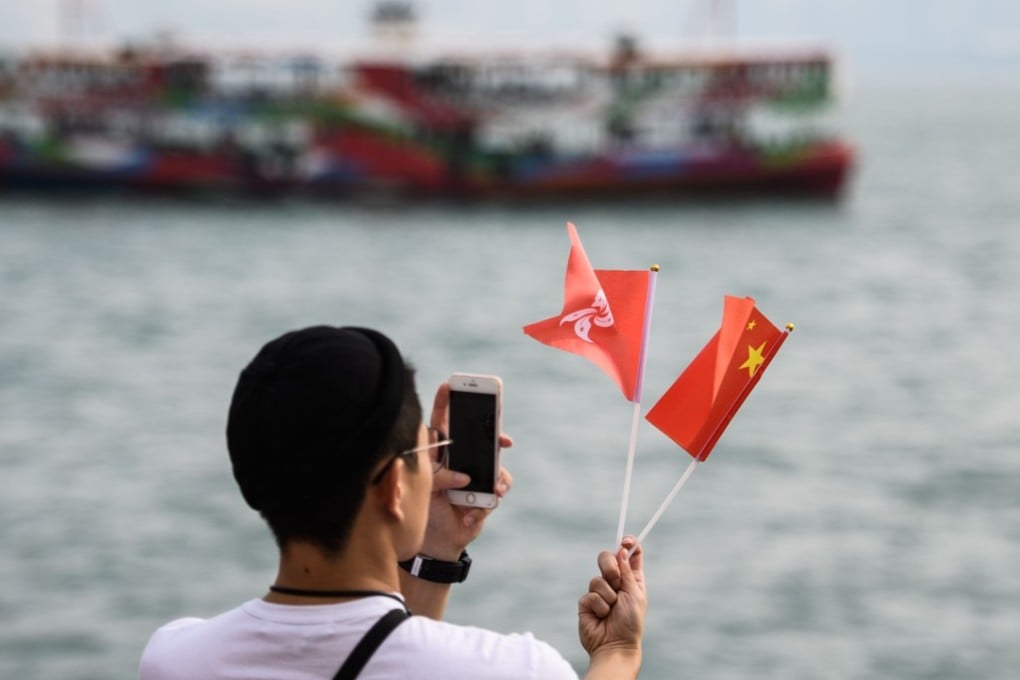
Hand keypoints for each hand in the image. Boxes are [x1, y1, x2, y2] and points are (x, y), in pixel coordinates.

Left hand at [418, 383, 512, 561]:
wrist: (434, 543)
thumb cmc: (426, 511)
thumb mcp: (426, 490)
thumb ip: (440, 477)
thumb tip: (463, 475)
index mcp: (441, 455)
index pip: (442, 424)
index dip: (445, 404)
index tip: (448, 385)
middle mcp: (460, 462)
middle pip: (480, 440)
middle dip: (494, 436)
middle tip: (503, 438)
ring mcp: (475, 478)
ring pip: (496, 467)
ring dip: (497, 478)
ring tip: (494, 488)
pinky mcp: (485, 498)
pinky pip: (496, 494)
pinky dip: (485, 506)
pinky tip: (470, 516)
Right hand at [578, 536, 646, 662]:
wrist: (615, 646)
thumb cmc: (630, 623)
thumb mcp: (634, 594)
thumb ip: (626, 572)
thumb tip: (621, 549)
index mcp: (631, 579)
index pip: (629, 555)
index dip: (628, 544)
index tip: (626, 541)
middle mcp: (615, 582)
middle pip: (606, 558)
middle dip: (610, 567)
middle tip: (616, 581)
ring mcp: (599, 591)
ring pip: (597, 578)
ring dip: (607, 595)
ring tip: (611, 610)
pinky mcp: (586, 602)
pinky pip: (590, 594)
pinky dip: (599, 606)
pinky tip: (601, 617)